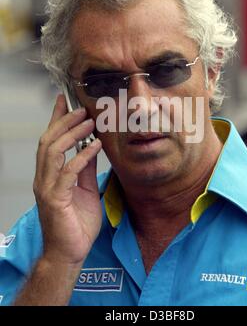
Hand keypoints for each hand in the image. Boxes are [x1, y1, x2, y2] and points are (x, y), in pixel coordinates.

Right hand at [33, 94, 102, 265]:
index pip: (50, 141)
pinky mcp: (55, 199)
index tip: (64, 101)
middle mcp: (44, 178)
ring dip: (72, 134)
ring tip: (89, 122)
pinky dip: (82, 156)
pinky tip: (95, 146)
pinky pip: (68, 172)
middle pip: (48, 141)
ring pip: (53, 152)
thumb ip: (85, 169)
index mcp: (50, 175)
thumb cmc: (76, 224)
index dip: (56, 120)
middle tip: (81, 109)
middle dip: (64, 122)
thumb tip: (91, 148)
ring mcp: (47, 188)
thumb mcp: (85, 190)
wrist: (69, 253)